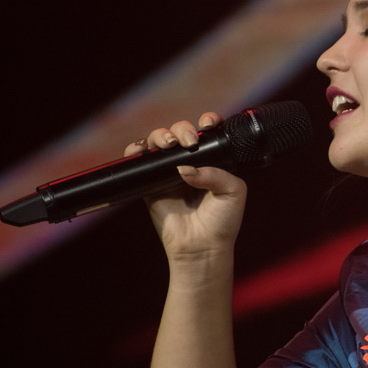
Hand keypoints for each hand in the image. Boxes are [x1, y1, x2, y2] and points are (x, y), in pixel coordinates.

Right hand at [123, 111, 246, 260]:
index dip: (206, 121)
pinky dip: (135, 150)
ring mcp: (169, 172)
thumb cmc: (222, 221)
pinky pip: (138, 162)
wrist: (202, 247)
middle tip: (188, 143)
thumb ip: (214, 173)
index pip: (207, 133)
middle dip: (182, 129)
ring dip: (160, 135)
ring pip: (158, 142)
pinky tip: (140, 149)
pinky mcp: (150, 184)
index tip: (208, 123)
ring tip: (167, 144)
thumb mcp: (232, 191)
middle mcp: (190, 163)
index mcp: (212, 161)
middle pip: (179, 132)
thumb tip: (184, 167)